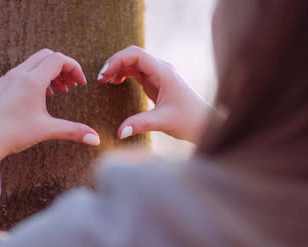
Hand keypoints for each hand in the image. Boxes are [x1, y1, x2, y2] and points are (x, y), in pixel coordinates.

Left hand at [0, 49, 99, 161]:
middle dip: (63, 68)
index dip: (74, 68)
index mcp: (32, 80)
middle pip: (47, 56)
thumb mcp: (47, 130)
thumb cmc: (12, 134)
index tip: (80, 84)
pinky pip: (23, 72)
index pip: (58, 59)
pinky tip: (40, 97)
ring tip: (60, 91)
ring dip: (50, 72)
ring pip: (34, 63)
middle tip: (72, 86)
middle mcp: (19, 74)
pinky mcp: (2, 87)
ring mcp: (8, 79)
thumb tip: (96, 139)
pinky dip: (37, 77)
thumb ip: (73, 131)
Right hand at [97, 46, 214, 143]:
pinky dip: (125, 74)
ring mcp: (160, 75)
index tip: (104, 75)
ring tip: (105, 81)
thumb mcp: (164, 122)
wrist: (206, 125)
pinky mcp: (158, 83)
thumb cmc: (190, 121)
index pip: (136, 54)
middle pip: (133, 55)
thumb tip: (119, 132)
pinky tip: (116, 83)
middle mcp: (162, 69)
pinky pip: (138, 72)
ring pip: (135, 63)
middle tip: (100, 79)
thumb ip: (140, 124)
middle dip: (115, 63)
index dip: (117, 60)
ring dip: (119, 68)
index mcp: (164, 73)